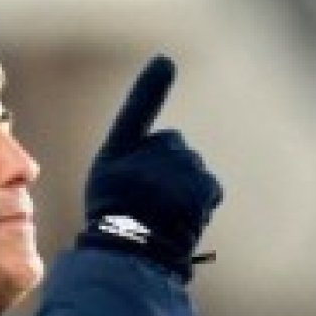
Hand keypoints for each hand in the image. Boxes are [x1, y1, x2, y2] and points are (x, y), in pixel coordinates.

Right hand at [78, 55, 221, 280]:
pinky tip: (182, 220)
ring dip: (182, 187)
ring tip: (162, 215)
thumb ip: (133, 160)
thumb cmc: (114, 226)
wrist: (132, 254)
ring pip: (190, 169)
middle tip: (149, 200)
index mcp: (120, 152)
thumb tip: (170, 144)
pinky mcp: (204, 185)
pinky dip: (200, 202)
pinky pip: (207, 187)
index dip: (150, 87)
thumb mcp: (108, 190)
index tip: (165, 62)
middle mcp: (152, 151)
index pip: (137, 111)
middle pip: (171, 146)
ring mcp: (180, 167)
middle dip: (167, 167)